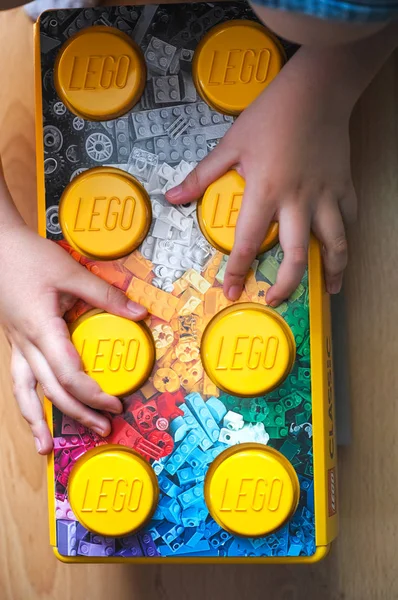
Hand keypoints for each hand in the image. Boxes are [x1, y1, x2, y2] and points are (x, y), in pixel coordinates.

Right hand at [1, 224, 146, 454]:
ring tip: (45, 447)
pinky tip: (32, 411)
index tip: (115, 403)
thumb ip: (105, 295)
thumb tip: (139, 313)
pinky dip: (26, 400)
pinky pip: (19, 379)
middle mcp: (27, 343)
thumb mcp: (71, 273)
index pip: (69, 374)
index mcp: (42, 329)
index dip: (93, 394)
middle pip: (51, 390)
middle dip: (78, 414)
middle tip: (103, 429)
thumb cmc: (30, 257)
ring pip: (24, 392)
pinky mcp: (15, 341)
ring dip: (36, 420)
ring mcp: (17, 345)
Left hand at [166, 49, 356, 303]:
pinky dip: (345, 236)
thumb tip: (172, 196)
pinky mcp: (344, 187)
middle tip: (275, 300)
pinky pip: (349, 219)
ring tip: (328, 290)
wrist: (317, 90)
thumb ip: (202, 176)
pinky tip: (340, 249)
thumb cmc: (272, 114)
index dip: (237, 270)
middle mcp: (298, 201)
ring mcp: (325, 196)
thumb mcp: (231, 144)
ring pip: (334, 244)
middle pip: (296, 256)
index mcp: (266, 192)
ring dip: (331, 271)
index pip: (249, 242)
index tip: (230, 291)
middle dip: (287, 286)